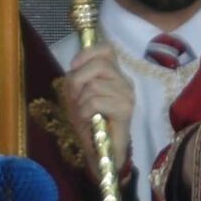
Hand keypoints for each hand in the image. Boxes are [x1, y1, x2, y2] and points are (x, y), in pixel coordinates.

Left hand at [55, 44, 135, 181]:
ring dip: (80, 101)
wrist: (100, 151)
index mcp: (115, 73)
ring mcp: (127, 95)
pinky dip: (85, 111)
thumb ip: (76, 78)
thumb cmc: (89, 122)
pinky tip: (88, 119)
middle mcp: (124, 81)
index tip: (73, 67)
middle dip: (78, 80)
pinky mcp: (125, 110)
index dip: (87, 54)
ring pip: (94, 85)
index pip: (106, 49)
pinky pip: (96, 101)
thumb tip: (75, 67)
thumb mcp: (76, 95)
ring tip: (83, 112)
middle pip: (98, 65)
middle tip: (74, 98)